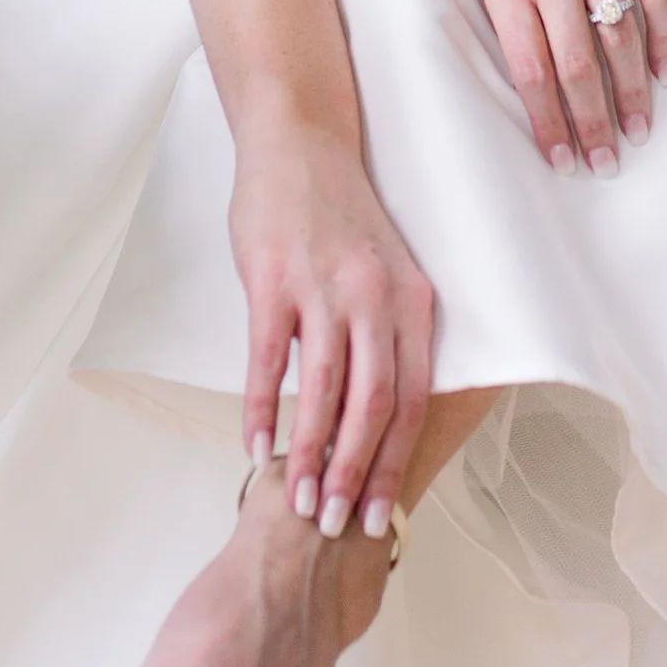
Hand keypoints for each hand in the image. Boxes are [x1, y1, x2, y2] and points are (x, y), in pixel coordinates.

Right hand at [230, 139, 434, 540]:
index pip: (412, 399)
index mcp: (413, 302)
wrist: (301, 142)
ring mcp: (324, 287)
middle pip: (374, 404)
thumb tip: (378, 417)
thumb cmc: (341, 217)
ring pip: (323, 389)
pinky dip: (260, 407)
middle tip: (337, 525)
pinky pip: (267, 357)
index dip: (396, 463)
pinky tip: (252, 446)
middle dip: (356, 473)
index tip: (383, 518)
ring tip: (297, 501)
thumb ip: (387, 337)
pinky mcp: (274, 278)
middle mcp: (377, 297)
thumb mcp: (386, 274)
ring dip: (309, 452)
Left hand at [470, 0, 666, 174]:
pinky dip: (665, 39)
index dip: (548, 121)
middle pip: (577, 64)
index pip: (528, 69)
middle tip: (606, 163)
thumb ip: (505, 6)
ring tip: (638, 130)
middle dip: (592, 122)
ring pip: (620, 36)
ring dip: (632, 92)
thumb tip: (529, 80)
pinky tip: (665, 72)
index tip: (563, 160)